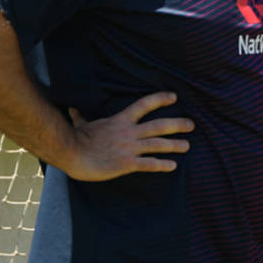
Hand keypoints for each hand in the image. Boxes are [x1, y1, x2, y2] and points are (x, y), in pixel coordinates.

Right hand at [60, 91, 192, 180]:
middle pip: (159, 125)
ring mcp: (129, 148)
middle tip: (191, 124)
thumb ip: (81, 117)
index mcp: (120, 120)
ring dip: (175, 145)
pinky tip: (173, 166)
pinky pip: (149, 164)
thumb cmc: (76, 139)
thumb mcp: (81, 125)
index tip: (174, 97)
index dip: (160, 99)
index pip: (144, 105)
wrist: (72, 154)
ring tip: (187, 145)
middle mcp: (129, 132)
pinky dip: (162, 164)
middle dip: (177, 124)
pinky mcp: (127, 163)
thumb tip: (72, 109)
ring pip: (158, 144)